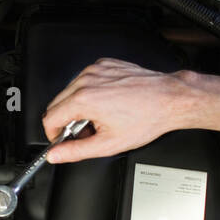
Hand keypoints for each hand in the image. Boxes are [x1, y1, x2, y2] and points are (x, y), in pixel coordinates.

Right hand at [42, 59, 219, 163]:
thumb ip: (76, 151)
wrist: (170, 98)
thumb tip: (56, 155)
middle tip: (86, 131)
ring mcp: (96, 69)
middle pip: (56, 104)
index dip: (53, 134)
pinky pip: (85, 79)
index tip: (62, 139)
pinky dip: (90, 92)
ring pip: (69, 91)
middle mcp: (86, 80)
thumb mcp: (108, 144)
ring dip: (77, 106)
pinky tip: (107, 102)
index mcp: (84, 99)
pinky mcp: (105, 64)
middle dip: (66, 121)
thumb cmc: (147, 117)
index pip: (50, 118)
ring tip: (99, 117)